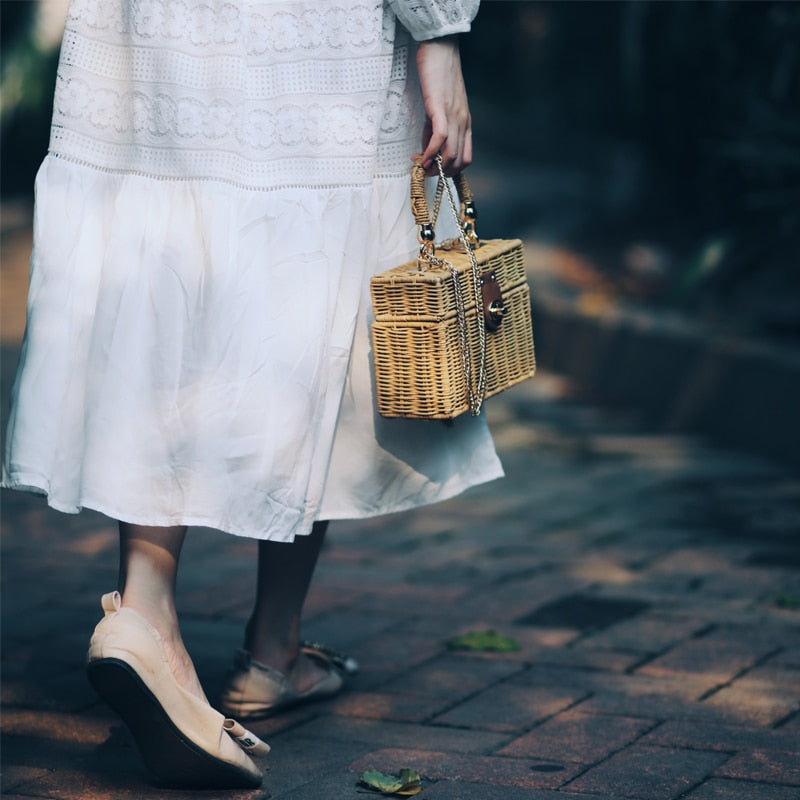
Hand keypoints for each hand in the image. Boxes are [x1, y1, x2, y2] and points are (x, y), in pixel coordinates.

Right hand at [416, 36, 472, 175]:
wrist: (440, 48)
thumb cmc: (439, 75)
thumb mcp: (440, 107)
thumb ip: (435, 129)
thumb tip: (428, 149)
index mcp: (465, 123)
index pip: (465, 158)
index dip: (450, 170)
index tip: (433, 169)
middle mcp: (463, 122)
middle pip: (460, 162)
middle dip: (442, 174)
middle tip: (425, 171)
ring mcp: (454, 116)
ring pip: (452, 154)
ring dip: (436, 167)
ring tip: (421, 167)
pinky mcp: (441, 108)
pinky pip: (440, 138)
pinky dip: (430, 152)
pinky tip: (421, 157)